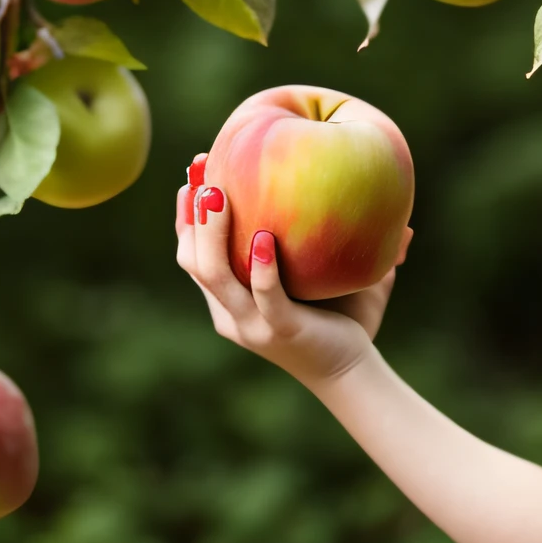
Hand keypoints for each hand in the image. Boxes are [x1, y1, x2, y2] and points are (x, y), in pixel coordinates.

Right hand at [174, 153, 410, 388]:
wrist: (355, 371)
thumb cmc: (340, 320)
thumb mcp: (319, 275)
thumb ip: (323, 236)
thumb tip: (342, 181)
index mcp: (231, 301)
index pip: (193, 255)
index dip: (187, 215)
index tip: (197, 170)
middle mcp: (232, 314)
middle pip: (193, 261)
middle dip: (191, 214)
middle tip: (201, 171)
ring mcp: (253, 326)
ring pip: (215, 277)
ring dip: (212, 233)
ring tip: (219, 195)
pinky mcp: (282, 332)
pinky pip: (266, 298)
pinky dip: (262, 268)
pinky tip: (265, 238)